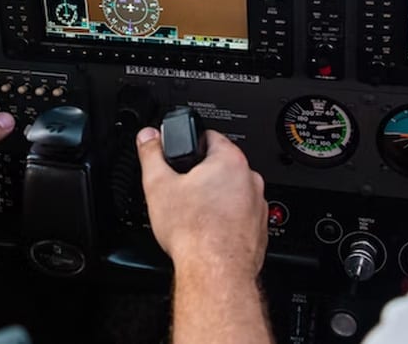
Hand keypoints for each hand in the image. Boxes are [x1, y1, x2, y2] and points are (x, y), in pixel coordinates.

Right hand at [137, 127, 267, 280]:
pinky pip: (240, 217)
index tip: (179, 159)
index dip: (188, 146)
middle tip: (182, 192)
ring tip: (194, 215)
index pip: (209, 136)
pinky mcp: (259, 229)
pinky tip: (208, 232)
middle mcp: (250, 179)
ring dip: (215, 199)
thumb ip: (151, 154)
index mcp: (230, 160)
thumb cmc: (194, 231)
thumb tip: (148, 137)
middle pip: (220, 166)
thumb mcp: (158, 185)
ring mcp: (258, 206)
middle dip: (201, 176)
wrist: (215, 271)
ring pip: (231, 193)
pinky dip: (225, 221)